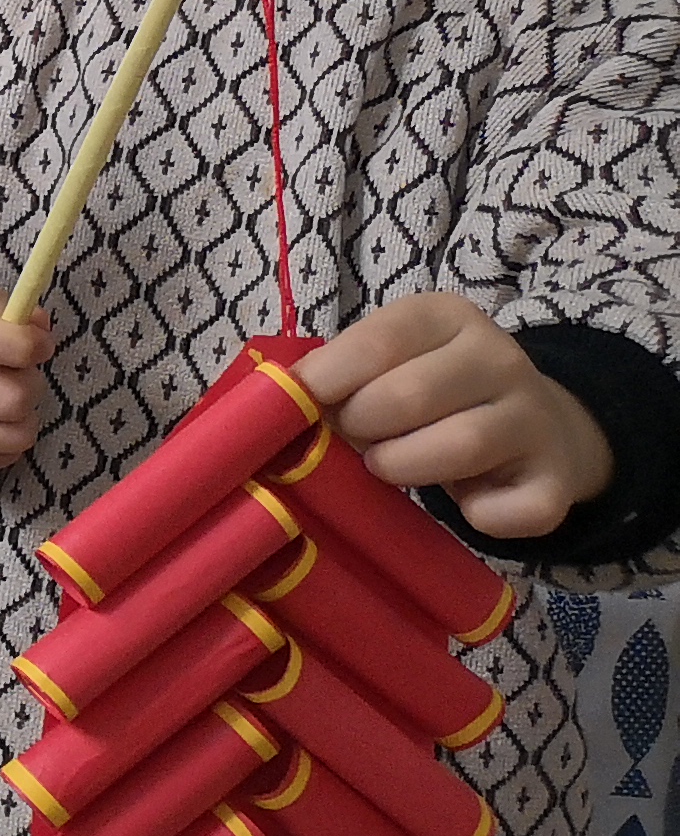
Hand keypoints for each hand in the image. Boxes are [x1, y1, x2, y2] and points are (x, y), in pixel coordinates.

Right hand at [0, 285, 52, 475]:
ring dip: (24, 416)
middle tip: (20, 375)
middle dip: (32, 384)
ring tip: (5, 399)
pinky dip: (9, 439)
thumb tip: (41, 330)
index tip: (40, 345)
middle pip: (10, 397)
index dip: (27, 343)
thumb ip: (6, 309)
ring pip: (16, 434)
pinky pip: (6, 457)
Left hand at [298, 292, 614, 541]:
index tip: (308, 404)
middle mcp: (500, 358)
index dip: (329, 379)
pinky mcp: (556, 480)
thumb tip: (279, 404)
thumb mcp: (388, 363)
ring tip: (387, 467)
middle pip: (412, 394)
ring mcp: (535, 418)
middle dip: (363, 427)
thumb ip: (339, 373)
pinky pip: (517, 508)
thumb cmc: (431, 393)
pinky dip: (483, 517)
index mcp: (448, 317)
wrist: (537, 427)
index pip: (379, 340)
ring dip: (404, 467)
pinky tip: (466, 506)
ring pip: (462, 444)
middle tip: (354, 440)